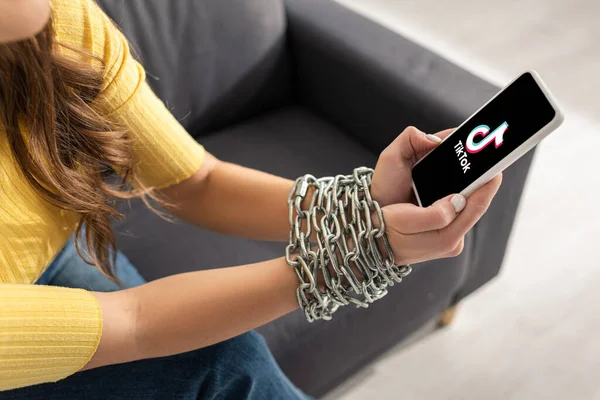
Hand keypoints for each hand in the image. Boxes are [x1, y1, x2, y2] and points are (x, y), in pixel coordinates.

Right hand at [370, 126, 501, 263]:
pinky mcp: (442, 235)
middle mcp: (451, 242)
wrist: (367, 243)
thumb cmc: (383, 229)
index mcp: (445, 239)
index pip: (475, 208)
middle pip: (474, 207)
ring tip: (474, 170)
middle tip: (487, 162)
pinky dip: (458, 196)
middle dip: (479, 184)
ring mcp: (447, 240)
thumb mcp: (405, 220)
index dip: (486, 186)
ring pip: (466, 208)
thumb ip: (436, 213)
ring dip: (469, 189)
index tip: (496, 168)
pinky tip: (458, 185)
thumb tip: (459, 200)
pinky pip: (456, 211)